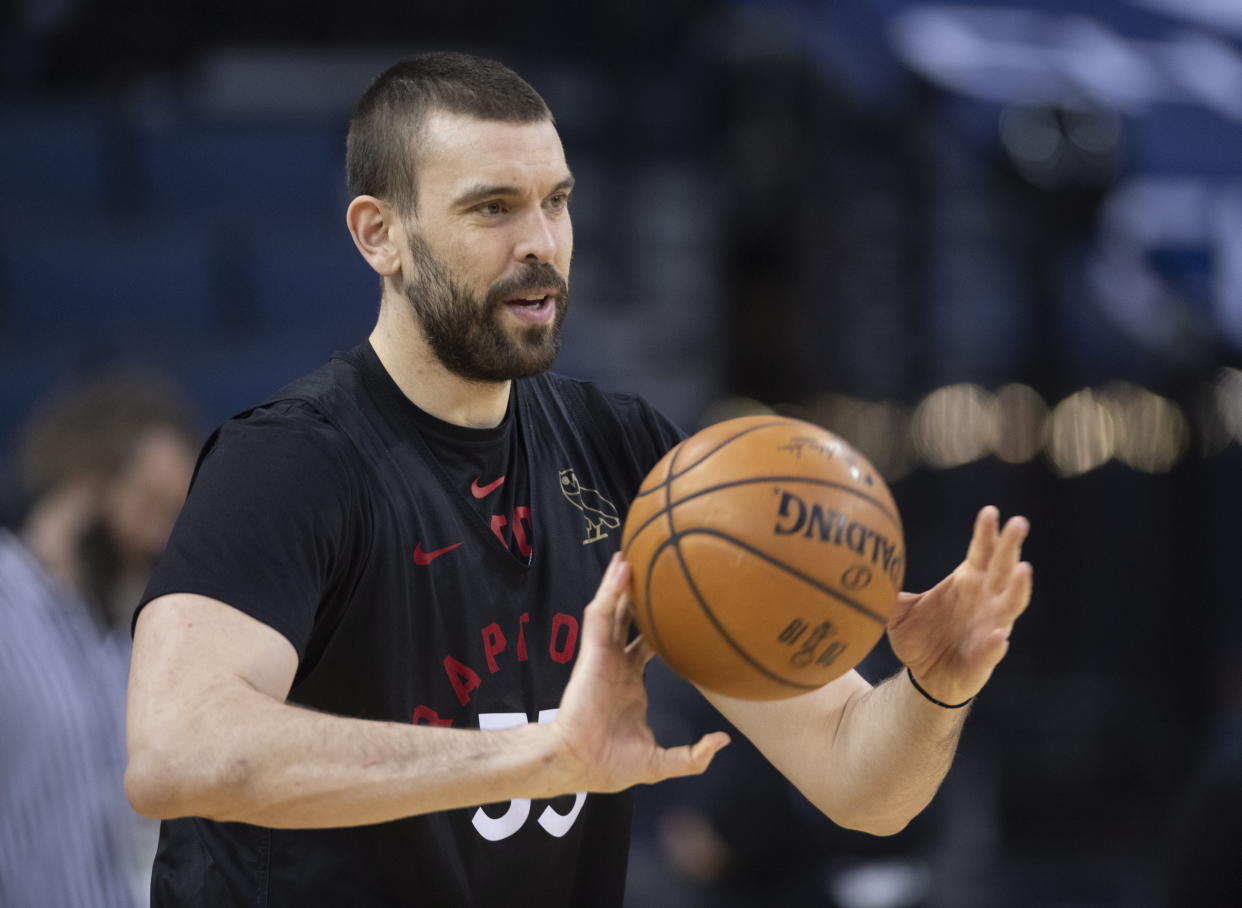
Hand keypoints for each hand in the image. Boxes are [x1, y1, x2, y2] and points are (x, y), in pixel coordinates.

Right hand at [549, 553, 729, 792]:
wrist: (583, 764)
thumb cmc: (612, 764)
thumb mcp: (661, 763)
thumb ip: (692, 756)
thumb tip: (722, 741)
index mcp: (630, 683)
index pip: (646, 646)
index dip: (659, 626)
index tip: (676, 610)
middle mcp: (617, 665)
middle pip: (627, 621)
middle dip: (636, 596)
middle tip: (652, 569)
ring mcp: (604, 656)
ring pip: (612, 610)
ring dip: (619, 583)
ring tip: (630, 554)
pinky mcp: (593, 652)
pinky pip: (600, 614)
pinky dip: (609, 590)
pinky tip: (621, 569)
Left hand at [887, 506, 1031, 705]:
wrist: (925, 677)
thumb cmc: (919, 637)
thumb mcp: (898, 611)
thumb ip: (888, 590)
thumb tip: (865, 566)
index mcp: (968, 581)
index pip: (982, 551)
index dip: (987, 532)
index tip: (990, 511)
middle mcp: (986, 599)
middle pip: (1003, 568)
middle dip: (1011, 546)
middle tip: (1018, 522)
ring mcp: (991, 627)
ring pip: (1011, 604)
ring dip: (1019, 588)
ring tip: (1023, 569)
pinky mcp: (986, 657)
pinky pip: (993, 649)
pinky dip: (996, 644)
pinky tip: (999, 636)